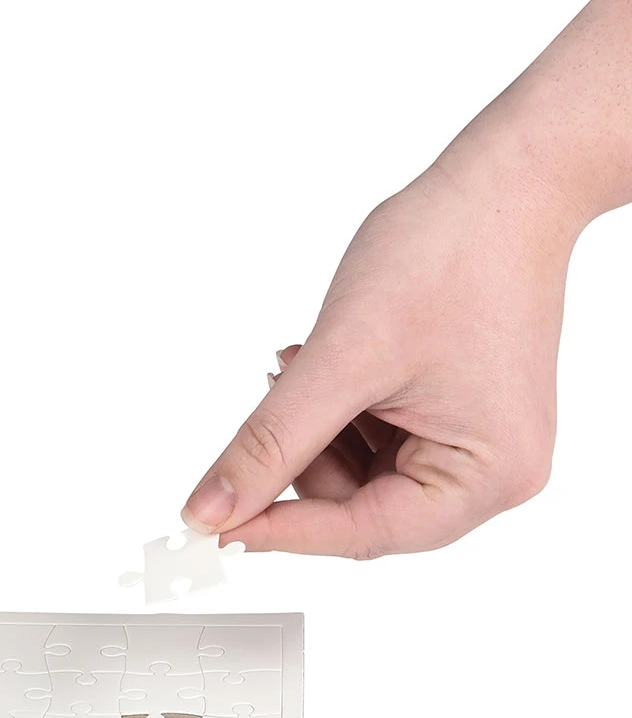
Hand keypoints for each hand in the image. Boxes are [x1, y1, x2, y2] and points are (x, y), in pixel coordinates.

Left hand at [180, 163, 580, 557]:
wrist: (503, 184)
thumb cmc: (451, 253)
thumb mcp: (342, 359)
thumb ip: (271, 443)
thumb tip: (214, 507)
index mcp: (486, 473)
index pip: (362, 533)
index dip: (280, 530)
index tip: (215, 523)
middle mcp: (490, 471)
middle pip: (361, 507)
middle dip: (303, 457)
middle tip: (273, 402)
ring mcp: (474, 443)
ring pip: (360, 474)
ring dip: (316, 430)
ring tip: (303, 365)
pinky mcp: (455, 416)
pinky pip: (378, 440)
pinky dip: (339, 412)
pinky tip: (324, 367)